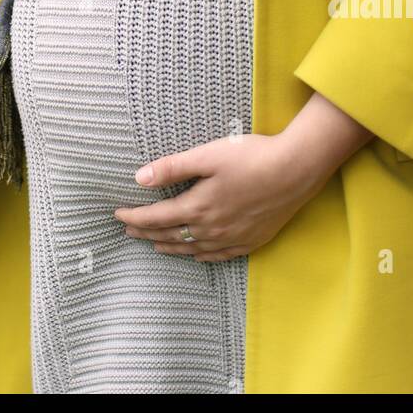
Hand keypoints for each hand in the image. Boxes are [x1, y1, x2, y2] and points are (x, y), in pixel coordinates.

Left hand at [113, 130, 326, 260]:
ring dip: (169, 246)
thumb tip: (139, 179)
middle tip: (128, 229)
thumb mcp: (207, 155)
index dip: (134, 217)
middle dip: (146, 232)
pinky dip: (200, 256)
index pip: (156, 218)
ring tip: (153, 245)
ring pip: (191, 249)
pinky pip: (218, 256)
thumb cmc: (251, 157)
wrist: (295, 171)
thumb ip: (172, 168)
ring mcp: (232, 238)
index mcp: (198, 207)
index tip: (117, 214)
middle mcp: (212, 229)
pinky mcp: (251, 240)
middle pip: (171, 235)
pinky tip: (195, 255)